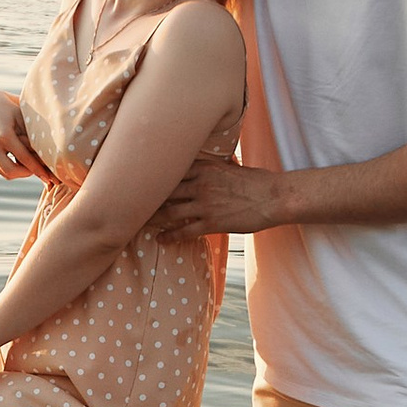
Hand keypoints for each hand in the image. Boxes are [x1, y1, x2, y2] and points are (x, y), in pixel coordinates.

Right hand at [0, 92, 51, 184]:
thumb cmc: (11, 110)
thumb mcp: (23, 118)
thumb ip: (33, 136)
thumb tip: (49, 154)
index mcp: (4, 135)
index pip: (24, 158)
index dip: (38, 169)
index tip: (49, 176)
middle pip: (11, 171)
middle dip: (27, 174)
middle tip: (39, 171)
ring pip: (5, 173)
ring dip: (19, 173)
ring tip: (31, 166)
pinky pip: (0, 168)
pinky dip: (12, 168)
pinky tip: (21, 163)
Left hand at [150, 153, 284, 237]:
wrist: (275, 197)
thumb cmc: (257, 181)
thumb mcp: (231, 167)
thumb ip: (212, 168)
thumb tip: (204, 166)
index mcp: (205, 168)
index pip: (170, 169)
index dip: (152, 175)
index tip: (138, 179)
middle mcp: (200, 184)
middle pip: (163, 190)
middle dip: (146, 197)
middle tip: (131, 203)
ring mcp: (205, 204)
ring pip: (169, 212)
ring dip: (153, 218)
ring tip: (141, 223)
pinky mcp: (212, 223)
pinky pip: (184, 231)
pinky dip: (169, 236)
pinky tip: (160, 240)